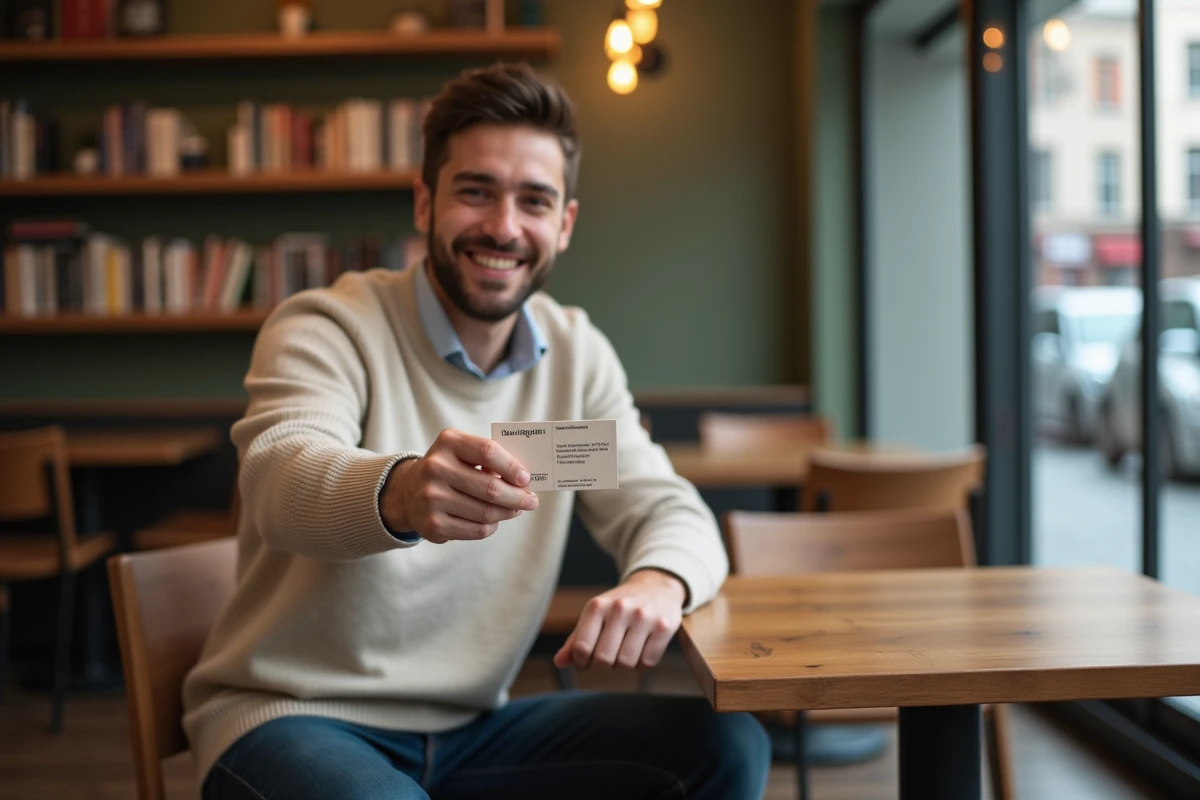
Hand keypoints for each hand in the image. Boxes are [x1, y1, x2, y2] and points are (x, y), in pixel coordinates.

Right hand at [380, 429, 538, 543]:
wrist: (408, 491)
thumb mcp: (462, 451)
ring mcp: (431, 498)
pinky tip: (494, 520)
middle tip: (532, 500)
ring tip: (515, 509)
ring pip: (486, 513)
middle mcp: (435, 468)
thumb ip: (491, 459)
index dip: (512, 467)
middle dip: (518, 497)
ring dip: (507, 513)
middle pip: (490, 488)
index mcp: (448, 442)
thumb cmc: (449, 468)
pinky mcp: (433, 524)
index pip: (488, 452)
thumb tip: (524, 480)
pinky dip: (491, 526)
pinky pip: (476, 530)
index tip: (527, 478)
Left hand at [553, 570, 685, 670]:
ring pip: (626, 663)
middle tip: (609, 655)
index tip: (588, 659)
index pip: (582, 648)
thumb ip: (576, 640)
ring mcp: (644, 617)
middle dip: (604, 665)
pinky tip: (642, 648)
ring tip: (626, 649)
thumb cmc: (619, 606)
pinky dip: (642, 663)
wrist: (656, 586)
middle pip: (604, 660)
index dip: (582, 662)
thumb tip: (559, 663)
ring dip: (624, 664)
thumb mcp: (595, 615)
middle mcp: (620, 608)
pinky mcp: (664, 626)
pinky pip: (647, 663)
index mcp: (597, 605)